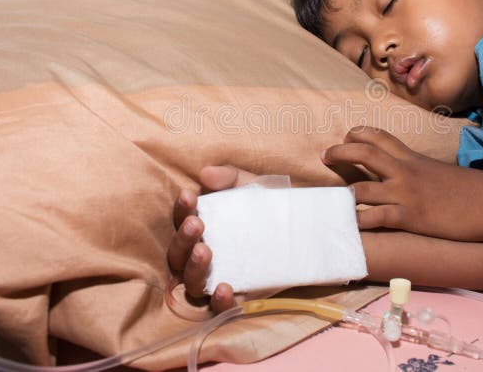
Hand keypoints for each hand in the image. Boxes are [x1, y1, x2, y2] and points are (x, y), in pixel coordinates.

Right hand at [167, 165, 257, 313]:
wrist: (305, 229)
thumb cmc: (268, 206)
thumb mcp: (252, 186)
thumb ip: (230, 177)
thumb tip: (206, 174)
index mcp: (202, 228)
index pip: (181, 221)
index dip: (181, 209)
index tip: (189, 195)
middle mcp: (201, 256)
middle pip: (178, 255)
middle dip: (183, 239)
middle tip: (197, 224)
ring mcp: (217, 278)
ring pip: (191, 283)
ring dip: (193, 268)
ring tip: (205, 251)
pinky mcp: (238, 296)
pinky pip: (219, 308)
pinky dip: (219, 301)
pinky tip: (226, 288)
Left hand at [322, 125, 482, 241]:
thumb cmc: (469, 190)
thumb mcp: (439, 172)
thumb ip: (419, 171)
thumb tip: (407, 176)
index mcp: (413, 158)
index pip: (381, 136)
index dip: (360, 133)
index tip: (347, 135)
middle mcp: (405, 171)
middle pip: (364, 152)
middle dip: (340, 152)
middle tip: (325, 156)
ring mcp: (405, 194)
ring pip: (363, 188)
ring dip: (345, 194)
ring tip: (335, 200)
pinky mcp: (410, 217)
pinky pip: (376, 217)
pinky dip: (360, 221)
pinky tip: (352, 225)